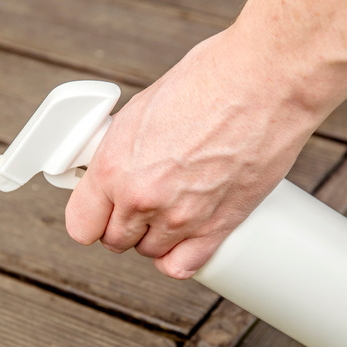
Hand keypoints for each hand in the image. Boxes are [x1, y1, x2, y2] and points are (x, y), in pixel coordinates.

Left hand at [64, 31, 323, 278]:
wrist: (265, 80)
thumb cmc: (208, 80)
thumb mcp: (140, 109)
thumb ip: (121, 151)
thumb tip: (115, 169)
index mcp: (114, 167)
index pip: (80, 225)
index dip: (91, 217)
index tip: (100, 210)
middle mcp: (142, 199)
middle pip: (116, 240)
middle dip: (124, 223)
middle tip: (141, 200)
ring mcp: (181, 217)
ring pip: (150, 252)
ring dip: (155, 236)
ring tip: (170, 207)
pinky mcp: (219, 227)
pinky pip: (183, 266)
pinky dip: (180, 257)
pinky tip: (185, 237)